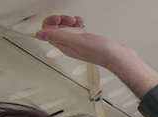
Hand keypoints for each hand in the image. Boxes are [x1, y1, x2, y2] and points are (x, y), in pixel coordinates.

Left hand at [36, 15, 157, 98]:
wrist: (118, 57)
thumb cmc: (101, 51)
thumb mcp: (77, 41)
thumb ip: (58, 36)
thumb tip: (39, 35)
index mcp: (64, 47)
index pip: (48, 33)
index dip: (51, 23)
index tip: (59, 19)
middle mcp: (69, 46)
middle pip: (55, 30)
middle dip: (60, 21)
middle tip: (69, 19)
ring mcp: (77, 44)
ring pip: (65, 29)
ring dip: (69, 22)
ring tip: (78, 21)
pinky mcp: (85, 42)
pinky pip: (75, 31)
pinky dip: (77, 25)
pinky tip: (82, 23)